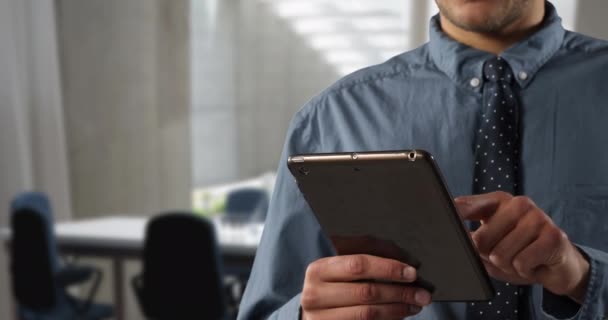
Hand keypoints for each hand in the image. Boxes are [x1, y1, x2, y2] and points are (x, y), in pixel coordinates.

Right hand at [301, 254, 431, 319]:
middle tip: (424, 291)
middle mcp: (315, 293)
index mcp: (319, 268)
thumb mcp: (344, 262)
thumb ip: (372, 253)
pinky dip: (389, 319)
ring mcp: (320, 317)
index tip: (412, 271)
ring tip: (417, 303)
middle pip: (366, 290)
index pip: (358, 264)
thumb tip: (409, 260)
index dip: (388, 267)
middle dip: (400, 291)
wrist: (311, 310)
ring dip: (398, 308)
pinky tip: (402, 314)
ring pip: (368, 313)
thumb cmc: (331, 282)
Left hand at [455, 192, 589, 302]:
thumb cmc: (519, 252)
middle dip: (489, 257)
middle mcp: (518, 203)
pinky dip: (524, 271)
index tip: (437, 214)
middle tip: (506, 254)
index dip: (451, 214)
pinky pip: (521, 263)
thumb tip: (453, 234)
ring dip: (508, 266)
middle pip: (480, 240)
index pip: (466, 206)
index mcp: (498, 201)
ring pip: (501, 255)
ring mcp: (538, 217)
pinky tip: (534, 264)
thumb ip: (470, 238)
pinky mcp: (553, 236)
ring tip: (521, 259)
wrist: (559, 266)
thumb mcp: (490, 244)